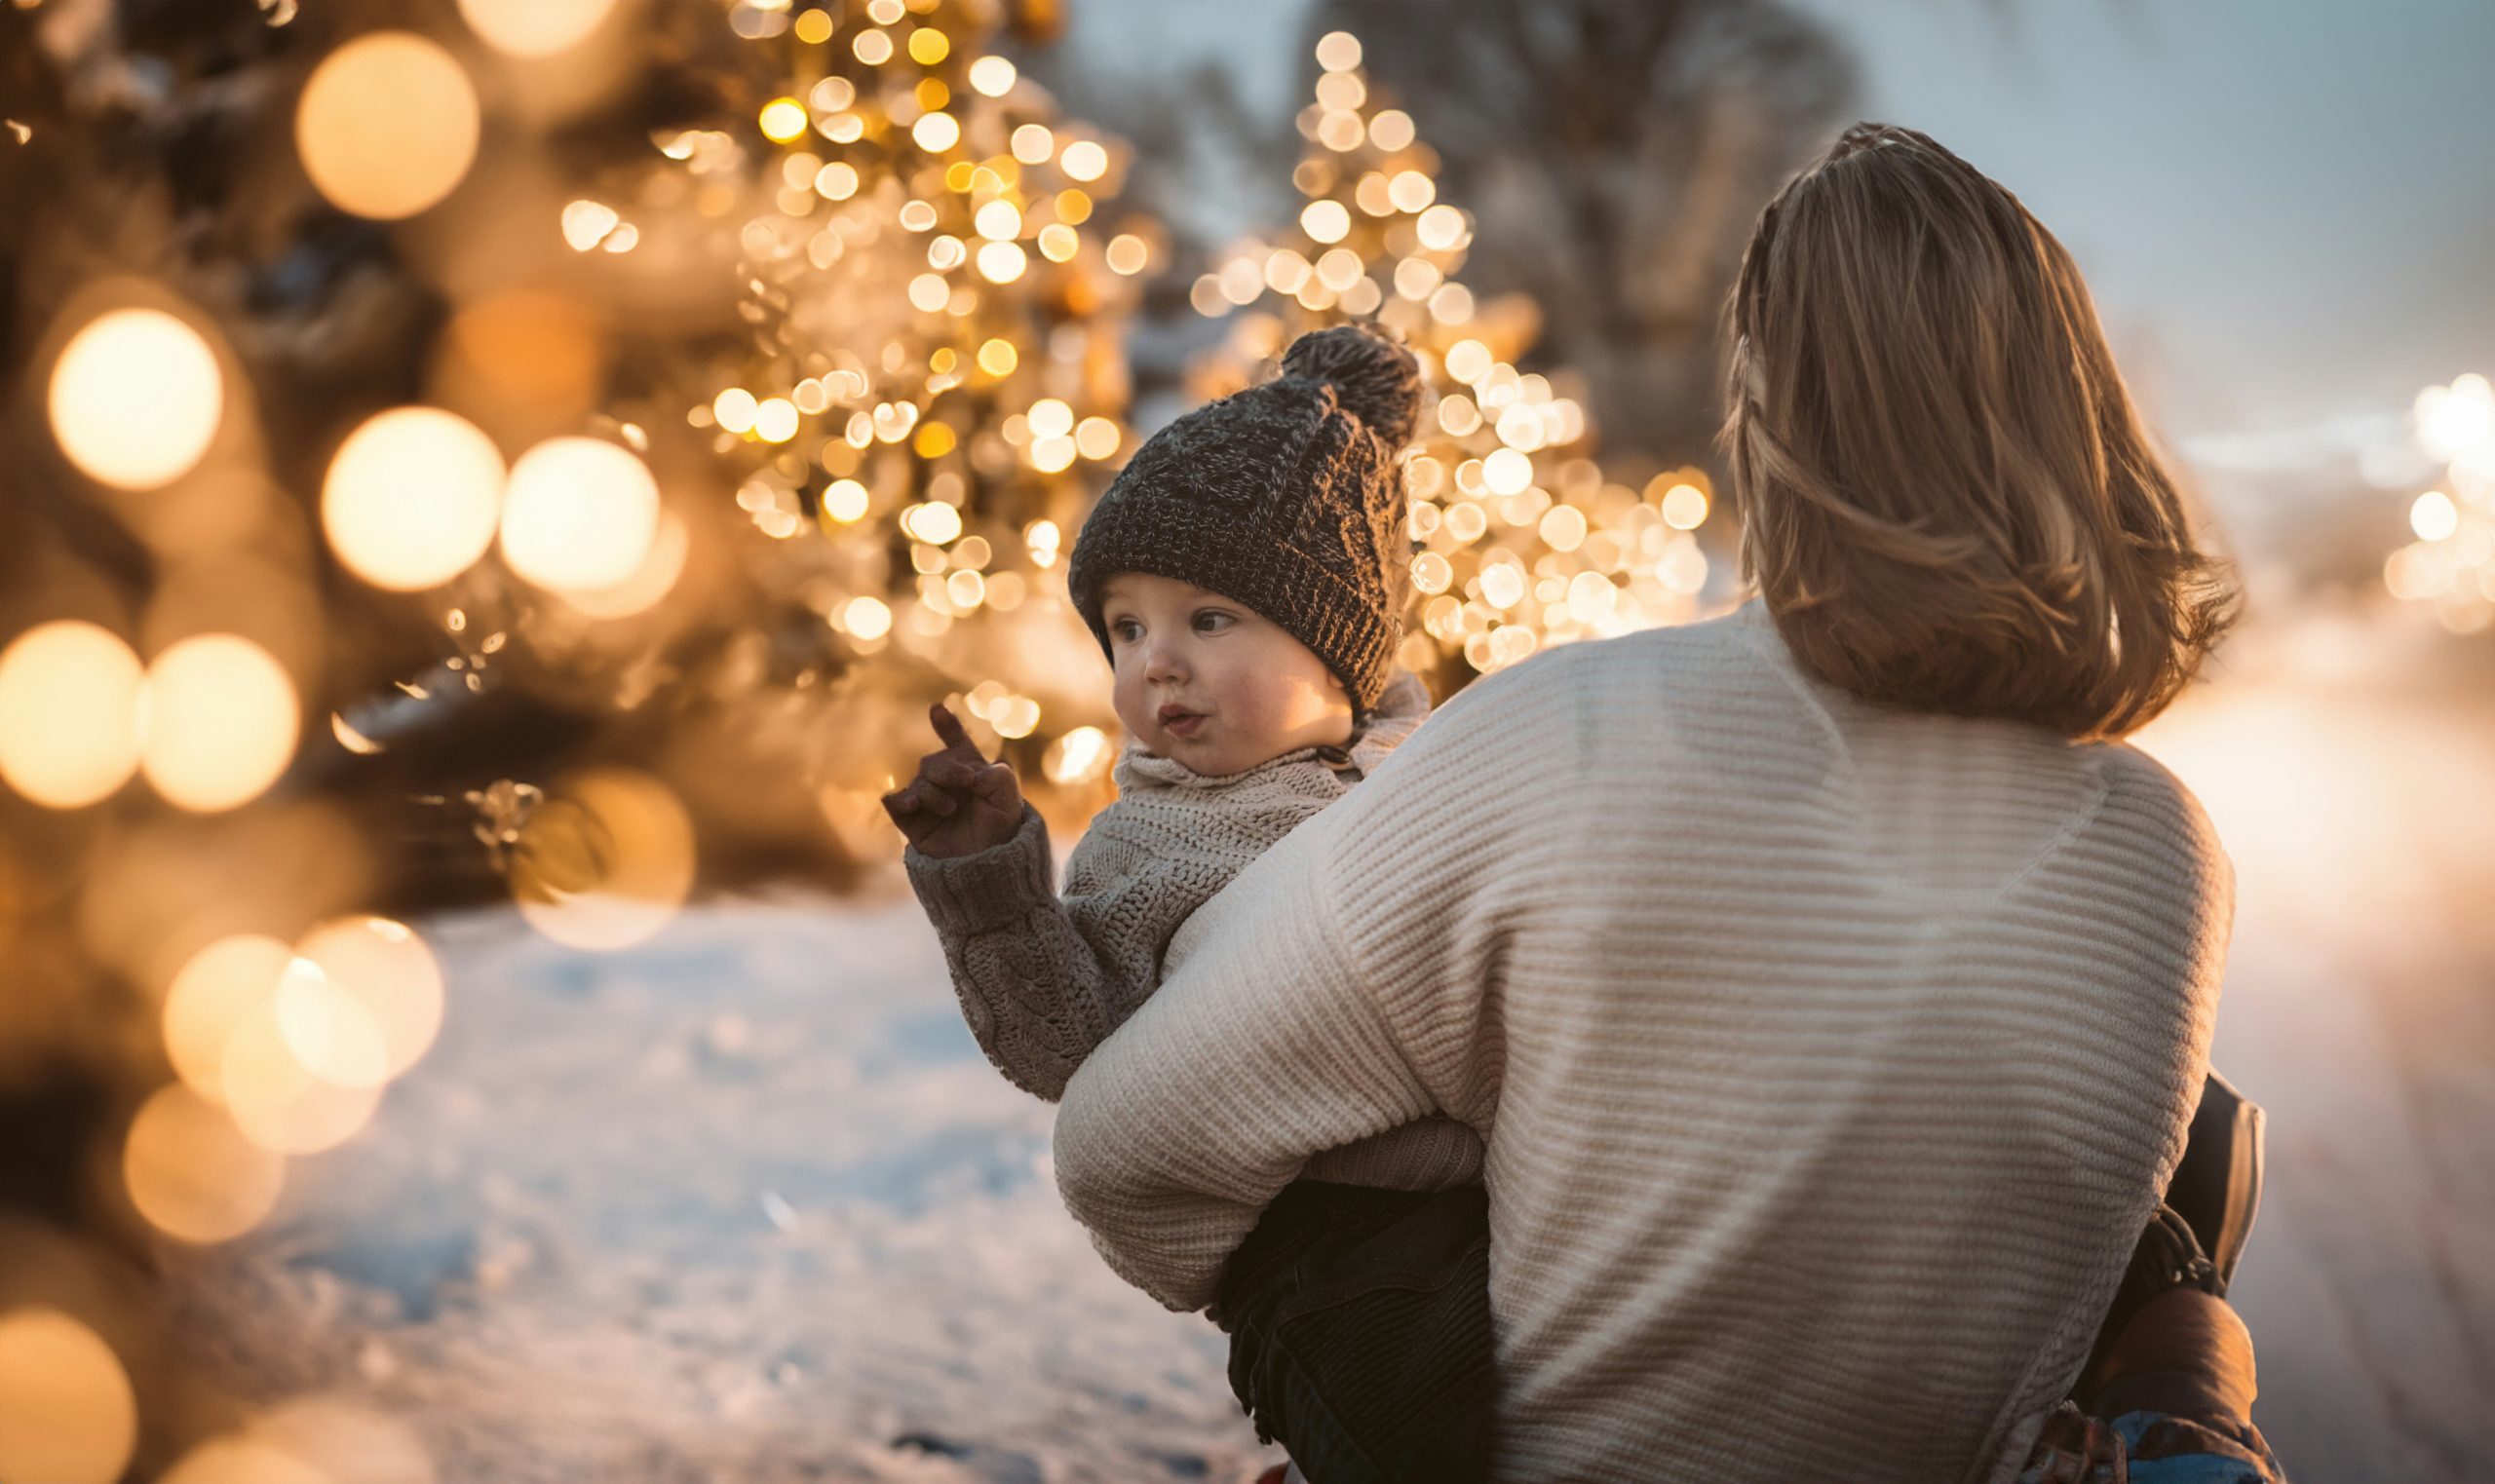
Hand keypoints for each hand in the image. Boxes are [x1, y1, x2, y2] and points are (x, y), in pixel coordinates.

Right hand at [881, 703, 1025, 857]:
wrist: (987, 866)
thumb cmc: (1001, 832)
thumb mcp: (1009, 799)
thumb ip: (995, 776)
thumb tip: (968, 775)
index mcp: (970, 772)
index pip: (957, 745)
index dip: (947, 726)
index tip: (936, 708)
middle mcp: (946, 784)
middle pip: (933, 763)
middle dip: (948, 769)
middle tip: (966, 784)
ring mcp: (927, 802)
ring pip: (918, 783)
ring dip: (933, 792)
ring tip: (950, 809)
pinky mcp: (911, 822)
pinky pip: (895, 803)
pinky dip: (900, 799)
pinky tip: (911, 802)